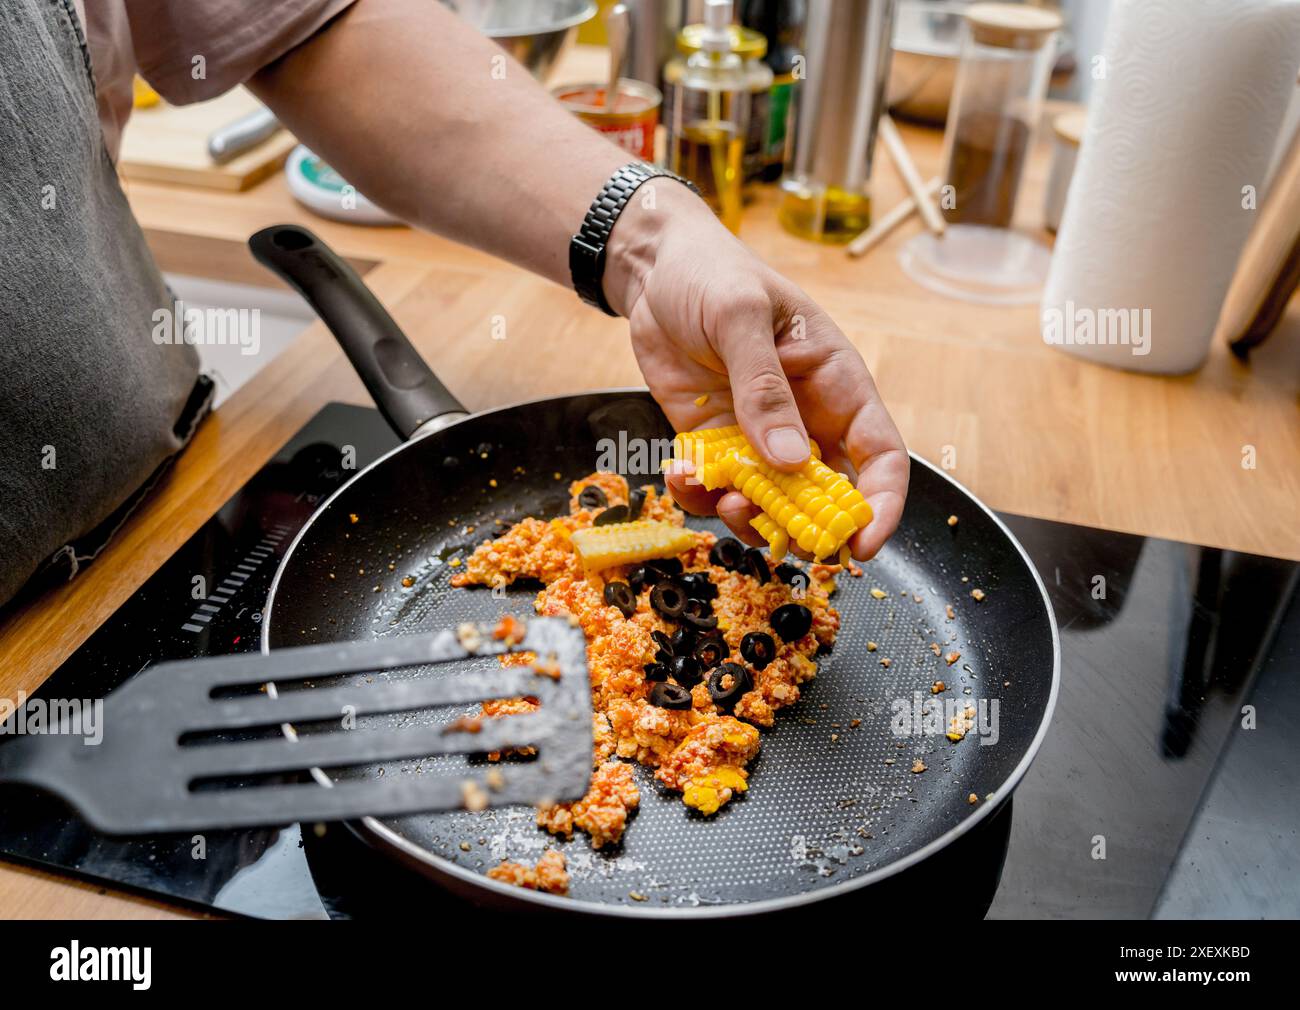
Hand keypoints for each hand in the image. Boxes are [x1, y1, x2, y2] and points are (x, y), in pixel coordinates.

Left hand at [604, 181, 908, 560]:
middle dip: (804, 527)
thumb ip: (763, 387)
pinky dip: (699, 496)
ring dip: (747, 518)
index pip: (880, 456)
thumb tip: (789, 462)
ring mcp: (757, 436)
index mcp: (836, 383)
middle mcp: (805, 418)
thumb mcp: (740, 317)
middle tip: (770, 531)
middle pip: (826, 497)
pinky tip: (678, 473)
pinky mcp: (713, 443)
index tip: (861, 546)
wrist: (653, 268)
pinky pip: (716, 488)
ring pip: (769, 505)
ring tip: (719, 496)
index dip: (879, 505)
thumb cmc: (712, 273)